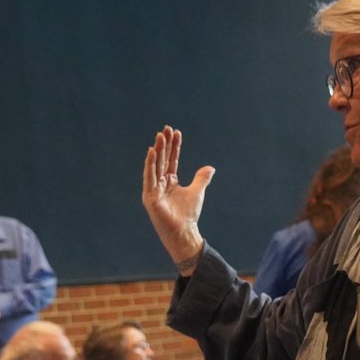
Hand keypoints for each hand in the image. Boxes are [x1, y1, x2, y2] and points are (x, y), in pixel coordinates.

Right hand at [142, 125, 213, 271]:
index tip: (176, 132)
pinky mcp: (150, 196)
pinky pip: (149, 177)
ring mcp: (153, 189)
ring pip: (156, 165)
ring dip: (158, 150)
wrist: (184, 231)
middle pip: (162, 159)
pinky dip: (150, 164)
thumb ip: (201, 178)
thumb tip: (210, 167)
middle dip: (164, 144)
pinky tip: (152, 151)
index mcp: (169, 181)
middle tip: (166, 128)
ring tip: (160, 136)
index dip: (174, 146)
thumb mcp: (197, 191)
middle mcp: (160, 183)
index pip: (171, 160)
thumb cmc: (188, 214)